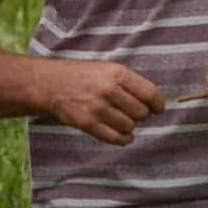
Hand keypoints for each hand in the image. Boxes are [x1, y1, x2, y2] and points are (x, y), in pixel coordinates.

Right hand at [45, 61, 163, 144]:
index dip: (158, 104)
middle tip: (129, 111)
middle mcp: (109, 90)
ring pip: (130, 127)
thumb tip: (154, 104)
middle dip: (139, 114)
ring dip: (128, 126)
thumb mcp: (107, 68)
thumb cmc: (82, 75)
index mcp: (117, 73)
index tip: (156, 108)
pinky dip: (123, 139)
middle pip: (142, 113)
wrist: (49, 83)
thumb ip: (129, 83)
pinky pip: (116, 138)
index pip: (151, 94)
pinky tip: (121, 134)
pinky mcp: (88, 123)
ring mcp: (98, 108)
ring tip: (119, 118)